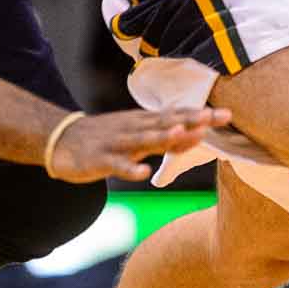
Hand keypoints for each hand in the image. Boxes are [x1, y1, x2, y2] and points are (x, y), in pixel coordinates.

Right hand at [48, 105, 231, 181]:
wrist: (60, 140)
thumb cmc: (106, 139)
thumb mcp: (138, 136)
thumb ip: (167, 138)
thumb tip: (197, 136)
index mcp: (144, 122)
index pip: (177, 116)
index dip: (201, 115)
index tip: (228, 114)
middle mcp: (134, 128)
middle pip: (166, 123)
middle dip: (191, 120)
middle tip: (216, 117)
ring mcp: (118, 143)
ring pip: (143, 140)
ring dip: (163, 137)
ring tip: (182, 133)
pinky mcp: (101, 159)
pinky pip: (118, 166)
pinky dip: (131, 169)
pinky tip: (143, 173)